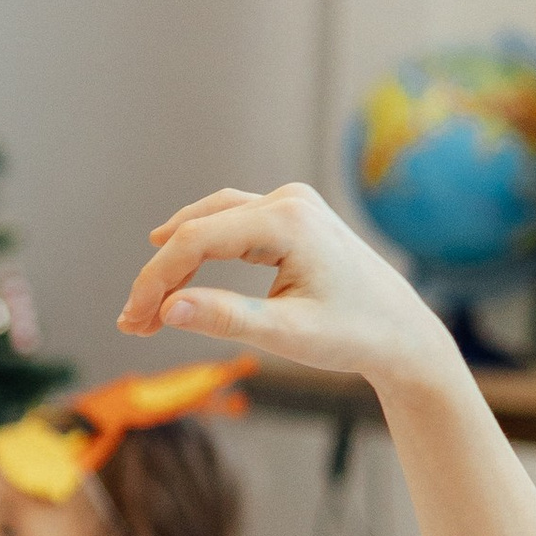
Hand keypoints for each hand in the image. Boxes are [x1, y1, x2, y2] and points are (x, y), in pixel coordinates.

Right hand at [117, 185, 455, 393]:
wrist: (402, 332)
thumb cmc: (354, 334)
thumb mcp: (286, 334)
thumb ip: (226, 318)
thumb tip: (166, 309)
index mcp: (288, 221)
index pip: (196, 241)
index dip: (155, 281)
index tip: (132, 322)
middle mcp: (288, 200)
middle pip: (198, 228)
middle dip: (160, 276)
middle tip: (132, 324)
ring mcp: (291, 203)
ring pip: (211, 220)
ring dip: (175, 261)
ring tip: (149, 307)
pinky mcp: (292, 215)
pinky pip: (230, 223)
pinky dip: (201, 251)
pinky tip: (179, 277)